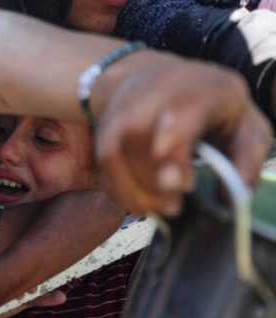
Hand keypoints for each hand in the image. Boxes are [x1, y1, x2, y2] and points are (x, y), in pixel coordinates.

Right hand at [94, 53, 272, 215]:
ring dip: (139, 190)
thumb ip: (246, 158)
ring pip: (117, 154)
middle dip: (153, 179)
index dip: (174, 142)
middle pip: (139, 134)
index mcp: (204, 88)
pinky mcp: (104, 131)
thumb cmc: (207, 107)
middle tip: (174, 206)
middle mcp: (155, 92)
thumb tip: (232, 196)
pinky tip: (143, 201)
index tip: (179, 183)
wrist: (153, 79)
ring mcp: (123, 110)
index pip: (181, 110)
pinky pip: (105, 167)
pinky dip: (123, 192)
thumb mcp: (244, 123)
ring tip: (161, 206)